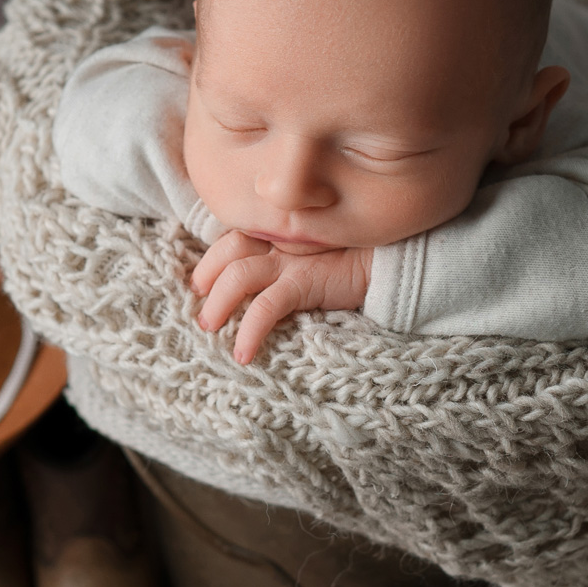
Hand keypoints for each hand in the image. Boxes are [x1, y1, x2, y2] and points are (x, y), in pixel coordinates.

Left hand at [190, 231, 370, 363]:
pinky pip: (267, 307)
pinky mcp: (304, 281)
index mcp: (277, 231)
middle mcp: (279, 240)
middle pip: (228, 250)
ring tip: (210, 328)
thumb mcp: (307, 254)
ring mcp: (291, 260)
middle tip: (203, 310)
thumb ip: (282, 257)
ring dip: (218, 303)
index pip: (231, 237)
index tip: (201, 285)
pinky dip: (250, 332)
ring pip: (238, 276)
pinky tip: (244, 355)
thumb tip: (252, 284)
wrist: (386, 262)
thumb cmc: (346, 260)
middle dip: (206, 278)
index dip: (210, 261)